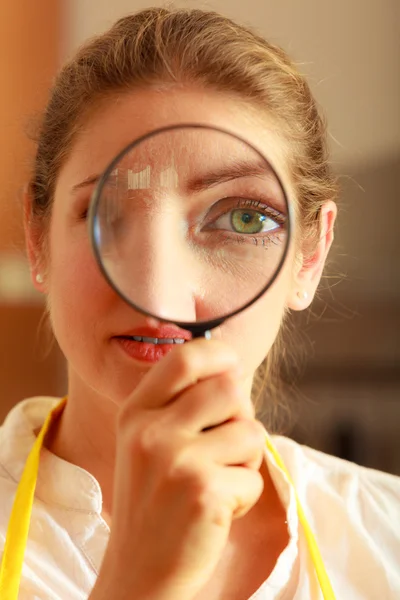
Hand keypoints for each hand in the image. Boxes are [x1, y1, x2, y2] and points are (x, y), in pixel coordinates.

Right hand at [92, 339, 265, 599]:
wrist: (140, 571)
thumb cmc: (155, 500)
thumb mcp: (149, 441)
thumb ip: (182, 403)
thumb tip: (234, 367)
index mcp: (136, 412)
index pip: (185, 357)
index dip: (219, 355)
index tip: (232, 370)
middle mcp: (151, 430)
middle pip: (230, 389)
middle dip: (241, 416)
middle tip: (226, 445)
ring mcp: (176, 461)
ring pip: (250, 431)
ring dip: (246, 460)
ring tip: (219, 480)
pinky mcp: (203, 492)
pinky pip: (255, 476)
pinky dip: (246, 495)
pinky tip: (217, 509)